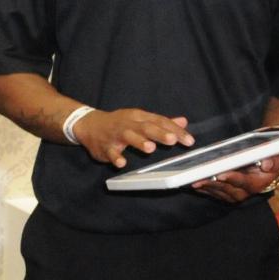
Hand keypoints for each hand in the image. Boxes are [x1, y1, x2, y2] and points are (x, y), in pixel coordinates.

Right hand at [71, 108, 193, 168]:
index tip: (189, 140)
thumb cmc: (119, 123)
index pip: (160, 121)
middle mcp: (129, 123)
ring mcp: (116, 135)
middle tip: (173, 140)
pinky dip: (115, 157)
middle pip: (146, 127)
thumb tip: (183, 121)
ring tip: (150, 148)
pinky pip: (110, 152)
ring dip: (139, 142)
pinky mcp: (105, 147)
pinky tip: (122, 162)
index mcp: (139, 117)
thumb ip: (162, 122)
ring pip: (128, 137)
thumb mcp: (140, 119)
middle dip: (160, 133)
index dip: (175, 130)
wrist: (89, 124)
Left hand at [192, 157, 278, 202]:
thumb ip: (273, 161)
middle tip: (198, 178)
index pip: (242, 181)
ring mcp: (234, 194)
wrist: (268, 168)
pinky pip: (213, 193)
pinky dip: (203, 189)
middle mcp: (244, 192)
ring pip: (217, 191)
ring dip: (205, 187)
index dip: (232, 178)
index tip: (221, 174)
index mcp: (256, 183)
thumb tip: (266, 164)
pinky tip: (192, 183)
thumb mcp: (277, 158)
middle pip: (226, 188)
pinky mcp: (226, 194)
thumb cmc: (271, 160)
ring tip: (192, 180)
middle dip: (211, 183)